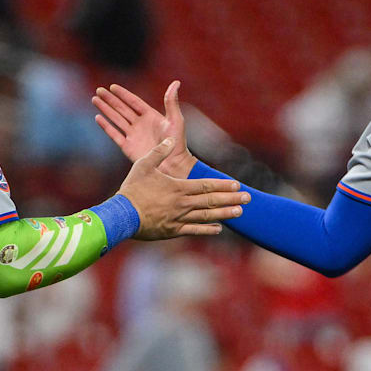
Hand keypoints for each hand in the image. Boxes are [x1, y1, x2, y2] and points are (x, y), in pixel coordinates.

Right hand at [94, 81, 196, 178]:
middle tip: (99, 90)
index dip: (123, 94)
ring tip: (95, 100)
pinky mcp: (128, 147)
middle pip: (121, 108)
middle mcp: (139, 124)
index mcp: (150, 116)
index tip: (112, 86)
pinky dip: (106, 126)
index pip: (133, 102)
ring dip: (105, 109)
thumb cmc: (177, 142)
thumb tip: (176, 82)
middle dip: (110, 99)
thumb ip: (171, 101)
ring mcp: (133, 135)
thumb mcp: (176, 119)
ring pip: (115, 119)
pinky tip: (98, 118)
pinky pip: (114, 134)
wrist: (172, 164)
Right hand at [117, 137, 247, 238]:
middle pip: (211, 201)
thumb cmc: (132, 189)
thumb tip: (170, 139)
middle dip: (231, 199)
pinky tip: (219, 229)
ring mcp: (178, 218)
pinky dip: (207, 230)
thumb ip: (159, 152)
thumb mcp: (143, 165)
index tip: (237, 185)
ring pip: (206, 216)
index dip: (223, 185)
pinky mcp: (172, 231)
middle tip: (249, 198)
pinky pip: (193, 230)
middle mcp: (182, 204)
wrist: (122, 215)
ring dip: (224, 214)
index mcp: (178, 188)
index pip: (206, 186)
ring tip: (240, 212)